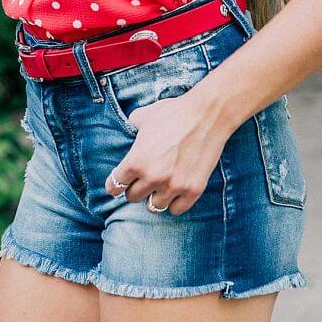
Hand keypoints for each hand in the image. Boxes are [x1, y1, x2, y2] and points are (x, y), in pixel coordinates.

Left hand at [104, 89, 227, 215]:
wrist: (206, 115)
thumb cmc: (173, 112)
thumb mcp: (144, 115)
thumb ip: (132, 125)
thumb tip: (130, 128)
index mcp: (136, 161)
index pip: (115, 185)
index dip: (114, 184)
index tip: (118, 184)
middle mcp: (152, 177)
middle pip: (133, 197)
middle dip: (135, 188)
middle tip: (142, 181)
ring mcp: (173, 186)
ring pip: (154, 207)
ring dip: (154, 197)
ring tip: (158, 188)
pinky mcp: (192, 190)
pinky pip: (176, 209)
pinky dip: (174, 203)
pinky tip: (175, 192)